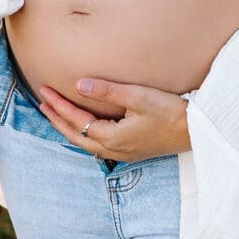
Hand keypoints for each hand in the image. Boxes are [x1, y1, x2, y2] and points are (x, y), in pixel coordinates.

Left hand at [39, 78, 191, 162]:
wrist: (195, 131)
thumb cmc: (169, 111)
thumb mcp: (138, 96)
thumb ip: (107, 91)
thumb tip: (79, 85)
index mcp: (111, 137)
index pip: (76, 119)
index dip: (59, 104)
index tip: (44, 90)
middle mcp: (113, 149)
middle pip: (75, 135)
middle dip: (57, 118)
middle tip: (42, 102)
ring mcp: (122, 153)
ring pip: (85, 142)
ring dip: (69, 126)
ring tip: (56, 114)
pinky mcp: (131, 150)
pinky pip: (97, 144)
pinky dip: (84, 133)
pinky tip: (86, 126)